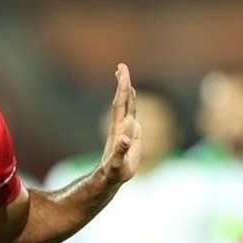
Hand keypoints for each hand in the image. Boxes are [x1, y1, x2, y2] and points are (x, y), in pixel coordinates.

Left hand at [98, 63, 141, 184]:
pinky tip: (131, 97)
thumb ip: (120, 152)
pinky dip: (132, 103)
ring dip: (126, 91)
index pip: (120, 104)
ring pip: (127, 106)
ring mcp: (125, 129)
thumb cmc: (113, 172)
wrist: (110, 177)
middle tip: (121, 66)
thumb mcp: (116, 163)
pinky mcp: (130, 134)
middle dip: (123, 83)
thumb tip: (125, 139)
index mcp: (119, 129)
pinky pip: (132, 114)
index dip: (122, 89)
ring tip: (124, 76)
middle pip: (122, 101)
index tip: (122, 74)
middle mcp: (121, 125)